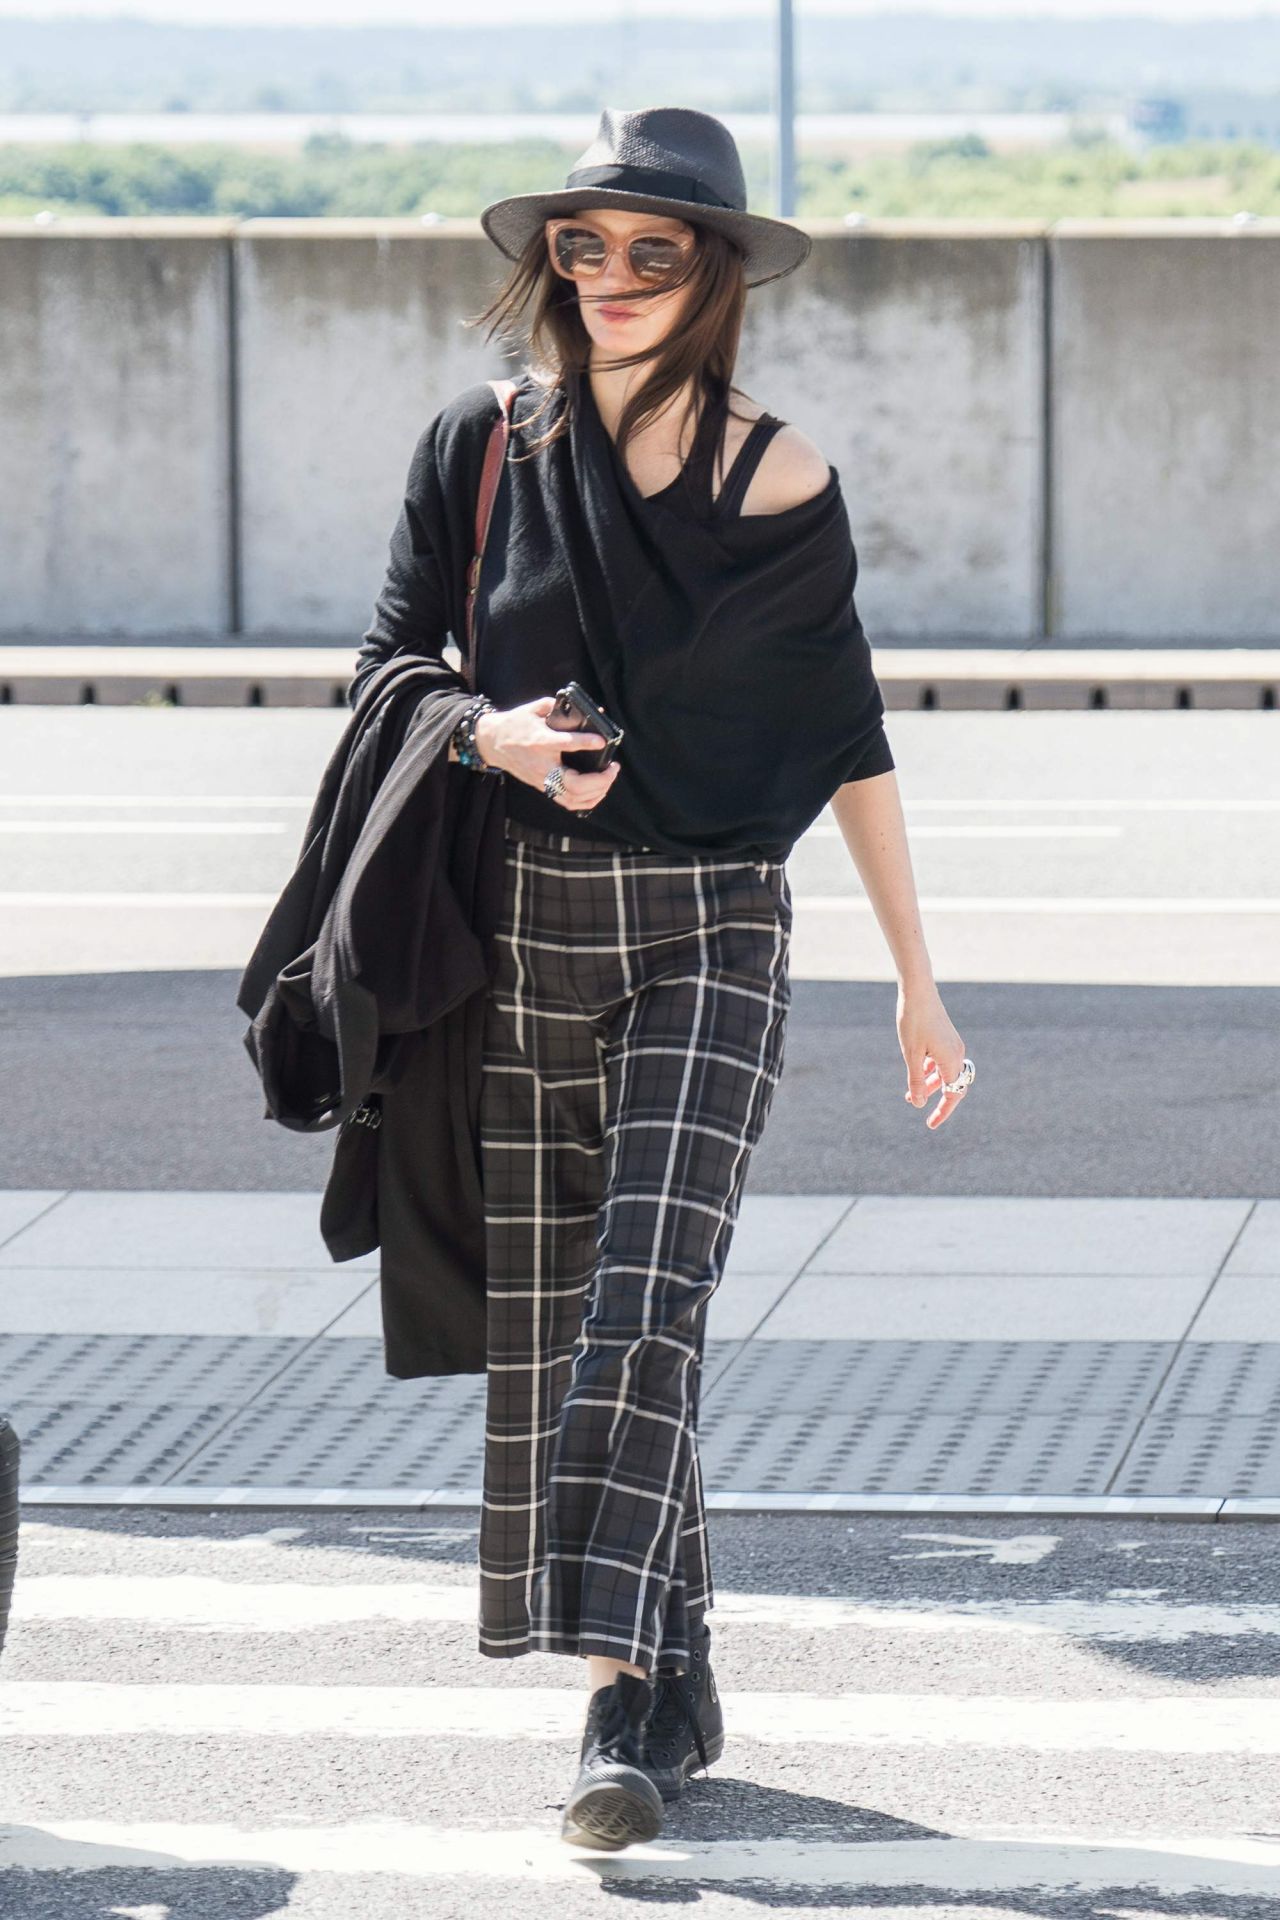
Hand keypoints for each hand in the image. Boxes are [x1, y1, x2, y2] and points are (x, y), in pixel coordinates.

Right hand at [475, 696, 620, 812]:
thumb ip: (555, 706)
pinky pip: (567, 803)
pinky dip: (586, 802)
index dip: (585, 742)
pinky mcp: (543, 788)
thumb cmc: (515, 724)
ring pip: (573, 797)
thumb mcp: (532, 709)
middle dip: (599, 779)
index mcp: (540, 741)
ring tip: (609, 778)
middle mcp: (542, 765)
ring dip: (596, 792)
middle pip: (574, 783)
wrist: (492, 742)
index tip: (602, 741)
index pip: (565, 744)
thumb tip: (584, 710)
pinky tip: (598, 792)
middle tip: (613, 768)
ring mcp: (542, 780)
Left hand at [897, 980, 969, 1129]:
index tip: (931, 1125)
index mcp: (951, 1060)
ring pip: (944, 1074)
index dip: (943, 1111)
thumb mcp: (911, 1055)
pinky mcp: (946, 1038)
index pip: (953, 1094)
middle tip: (920, 1111)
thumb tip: (919, 1104)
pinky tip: (916, 1072)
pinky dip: (930, 1071)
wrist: (918, 991)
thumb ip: (915, 1081)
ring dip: (929, 1085)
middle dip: (936, 1099)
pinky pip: (941, 1062)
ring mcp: (953, 1045)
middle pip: (951, 1085)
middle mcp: (957, 1054)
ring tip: (909, 1095)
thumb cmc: (913, 1022)